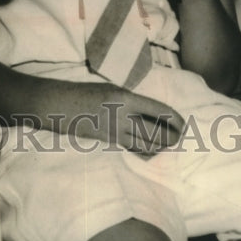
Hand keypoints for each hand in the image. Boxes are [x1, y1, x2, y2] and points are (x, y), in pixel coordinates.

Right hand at [70, 83, 184, 156]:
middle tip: (179, 137)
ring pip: (147, 145)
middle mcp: (122, 116)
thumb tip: (152, 113)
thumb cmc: (83, 91)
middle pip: (157, 133)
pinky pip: (133, 149)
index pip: (160, 110)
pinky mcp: (108, 142)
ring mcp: (115, 131)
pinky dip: (146, 151)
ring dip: (161, 146)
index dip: (176, 119)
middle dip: (172, 137)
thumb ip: (131, 101)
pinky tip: (151, 150)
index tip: (183, 123)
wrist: (57, 104)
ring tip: (168, 144)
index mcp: (125, 97)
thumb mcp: (110, 89)